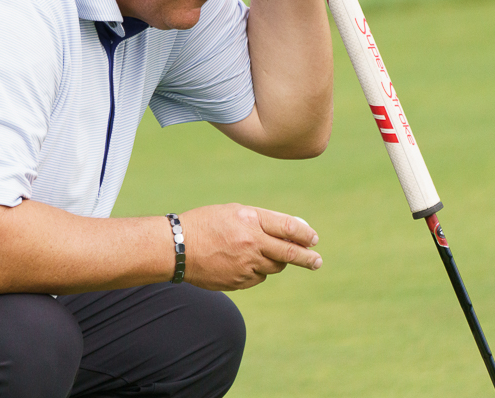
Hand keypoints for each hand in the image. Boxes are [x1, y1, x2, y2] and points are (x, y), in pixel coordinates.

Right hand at [178, 203, 321, 290]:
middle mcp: (251, 242)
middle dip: (308, 258)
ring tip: (265, 255)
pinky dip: (257, 271)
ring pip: (274, 267)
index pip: (289, 228)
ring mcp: (246, 264)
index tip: (314, 239)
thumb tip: (295, 230)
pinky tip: (242, 263)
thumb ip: (263, 220)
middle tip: (317, 261)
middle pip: (289, 253)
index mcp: (250, 220)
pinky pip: (258, 277)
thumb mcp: (235, 212)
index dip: (305, 234)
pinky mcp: (239, 281)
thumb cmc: (206, 224)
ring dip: (276, 262)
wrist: (178, 248)